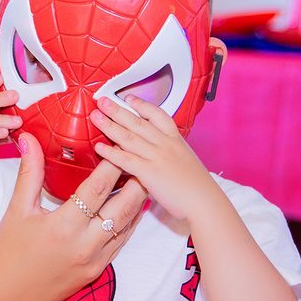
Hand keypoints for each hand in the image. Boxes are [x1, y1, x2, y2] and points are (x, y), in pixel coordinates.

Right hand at [0, 131, 148, 300]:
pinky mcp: (97, 272)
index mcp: (63, 226)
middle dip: (135, 181)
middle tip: (140, 160)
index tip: (117, 147)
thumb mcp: (17, 211)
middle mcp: (84, 245)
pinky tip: (132, 208)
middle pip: (123, 207)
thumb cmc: (7, 254)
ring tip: (142, 179)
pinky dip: (129, 223)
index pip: (97, 189)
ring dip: (137, 202)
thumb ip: (28, 173)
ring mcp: (94, 261)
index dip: (111, 165)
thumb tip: (28, 139)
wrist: (5, 298)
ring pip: (127, 226)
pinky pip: (121, 243)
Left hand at [90, 94, 220, 222]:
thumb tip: (160, 153)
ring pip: (129, 137)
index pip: (158, 115)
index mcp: (176, 140)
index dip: (141, 105)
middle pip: (138, 122)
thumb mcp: (187, 161)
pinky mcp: (150, 172)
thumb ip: (172, 154)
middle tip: (102, 100)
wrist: (205, 201)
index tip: (128, 98)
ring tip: (95, 116)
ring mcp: (157, 157)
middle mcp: (166, 144)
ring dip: (109, 125)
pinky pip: (126, 159)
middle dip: (117, 110)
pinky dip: (110, 152)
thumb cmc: (198, 187)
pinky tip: (99, 147)